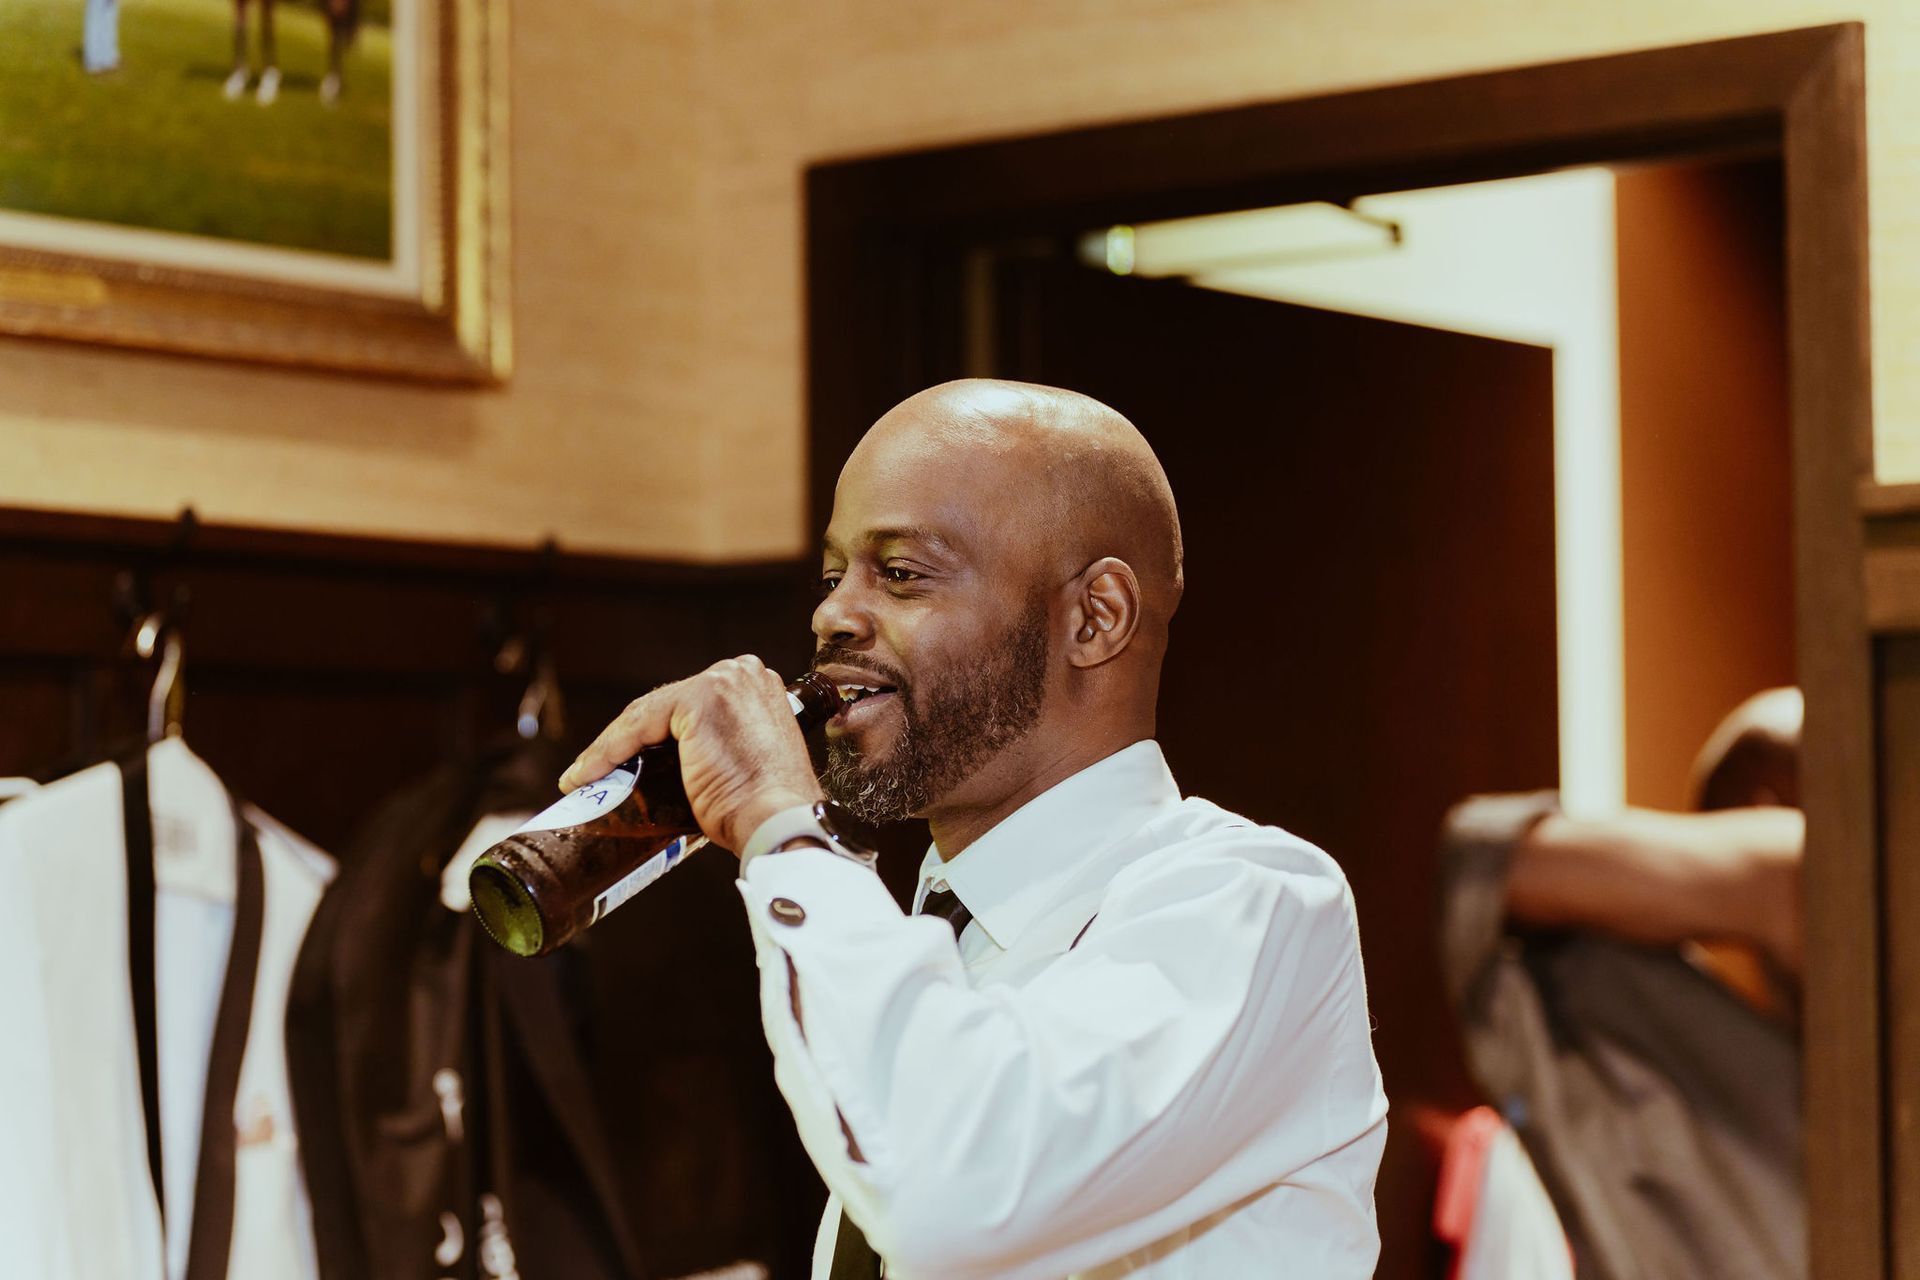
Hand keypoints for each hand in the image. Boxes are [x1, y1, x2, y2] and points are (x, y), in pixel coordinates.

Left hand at [558, 656, 824, 853]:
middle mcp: (742, 674)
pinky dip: (606, 753)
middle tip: (597, 773)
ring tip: (584, 778)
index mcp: (756, 686)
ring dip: (609, 749)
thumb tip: (673, 765)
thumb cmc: (765, 809)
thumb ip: (716, 746)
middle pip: (663, 707)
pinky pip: (636, 727)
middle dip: (626, 741)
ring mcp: (722, 684)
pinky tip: (585, 775)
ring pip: (645, 716)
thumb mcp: (742, 762)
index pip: (685, 706)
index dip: (650, 736)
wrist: (777, 822)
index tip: (623, 762)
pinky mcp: (698, 701)